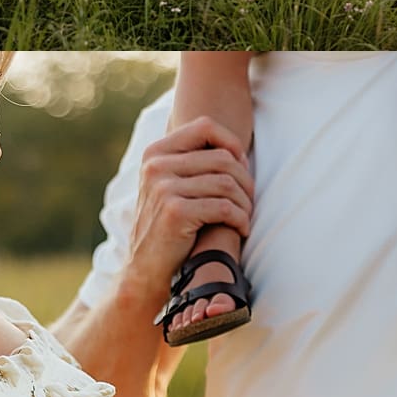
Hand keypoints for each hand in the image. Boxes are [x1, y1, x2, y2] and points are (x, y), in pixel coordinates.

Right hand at [122, 115, 253, 309]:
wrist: (147, 270)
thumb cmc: (170, 226)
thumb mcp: (171, 186)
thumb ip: (193, 163)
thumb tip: (238, 149)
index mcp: (155, 153)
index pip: (205, 126)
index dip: (232, 143)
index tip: (242, 167)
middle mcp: (156, 166)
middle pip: (223, 158)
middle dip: (245, 181)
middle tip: (250, 202)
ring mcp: (163, 188)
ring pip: (227, 183)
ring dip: (246, 204)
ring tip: (246, 217)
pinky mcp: (175, 212)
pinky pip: (225, 207)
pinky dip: (241, 220)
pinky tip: (242, 230)